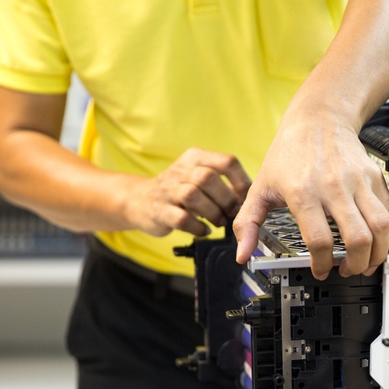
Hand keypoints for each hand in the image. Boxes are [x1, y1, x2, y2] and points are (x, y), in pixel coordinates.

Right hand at [124, 147, 251, 236]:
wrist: (139, 200)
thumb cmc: (178, 190)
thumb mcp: (198, 176)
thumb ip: (222, 182)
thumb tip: (249, 198)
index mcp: (195, 157)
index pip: (226, 161)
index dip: (242, 181)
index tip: (248, 197)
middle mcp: (180, 170)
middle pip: (208, 178)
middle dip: (226, 199)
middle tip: (233, 214)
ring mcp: (167, 190)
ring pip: (193, 195)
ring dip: (213, 213)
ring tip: (219, 222)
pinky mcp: (160, 211)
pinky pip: (182, 219)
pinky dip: (198, 227)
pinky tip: (204, 230)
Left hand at [234, 109, 388, 279]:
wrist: (318, 119)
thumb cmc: (290, 152)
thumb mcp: (260, 186)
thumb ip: (247, 223)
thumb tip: (242, 253)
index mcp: (304, 193)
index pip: (320, 241)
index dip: (322, 264)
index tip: (320, 270)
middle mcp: (334, 188)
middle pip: (358, 239)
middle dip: (356, 265)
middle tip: (348, 270)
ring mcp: (357, 182)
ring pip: (380, 227)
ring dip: (377, 253)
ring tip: (367, 262)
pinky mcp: (373, 177)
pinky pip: (388, 211)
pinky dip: (386, 232)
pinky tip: (375, 240)